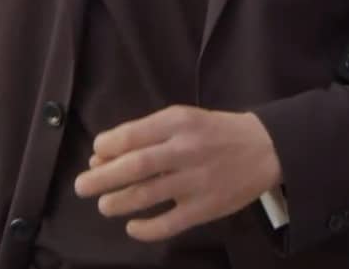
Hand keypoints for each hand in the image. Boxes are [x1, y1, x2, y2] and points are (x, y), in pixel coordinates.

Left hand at [74, 105, 281, 241]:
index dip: (106, 148)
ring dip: (117, 203)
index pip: (131, 135)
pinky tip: (133, 227)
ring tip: (105, 205)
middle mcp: (186, 149)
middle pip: (134, 166)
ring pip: (145, 196)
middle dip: (101, 179)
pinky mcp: (205, 208)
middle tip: (81, 187)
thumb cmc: (217, 132)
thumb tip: (102, 156)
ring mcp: (196, 181)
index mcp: (179, 122)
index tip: (96, 156)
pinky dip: (144, 229)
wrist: (267, 148)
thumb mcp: (185, 120)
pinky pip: (167, 224)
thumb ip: (147, 135)